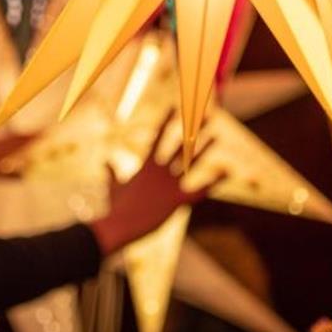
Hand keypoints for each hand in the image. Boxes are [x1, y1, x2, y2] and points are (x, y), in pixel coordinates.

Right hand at [88, 111, 224, 255]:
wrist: (116, 226)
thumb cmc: (115, 208)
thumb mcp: (114, 187)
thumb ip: (112, 173)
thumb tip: (105, 162)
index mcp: (146, 166)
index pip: (158, 136)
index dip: (166, 121)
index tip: (173, 106)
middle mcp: (160, 171)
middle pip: (179, 145)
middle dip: (193, 130)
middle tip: (205, 116)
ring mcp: (168, 185)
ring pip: (191, 163)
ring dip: (205, 149)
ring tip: (217, 135)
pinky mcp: (176, 201)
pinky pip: (199, 190)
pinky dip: (214, 182)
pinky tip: (227, 173)